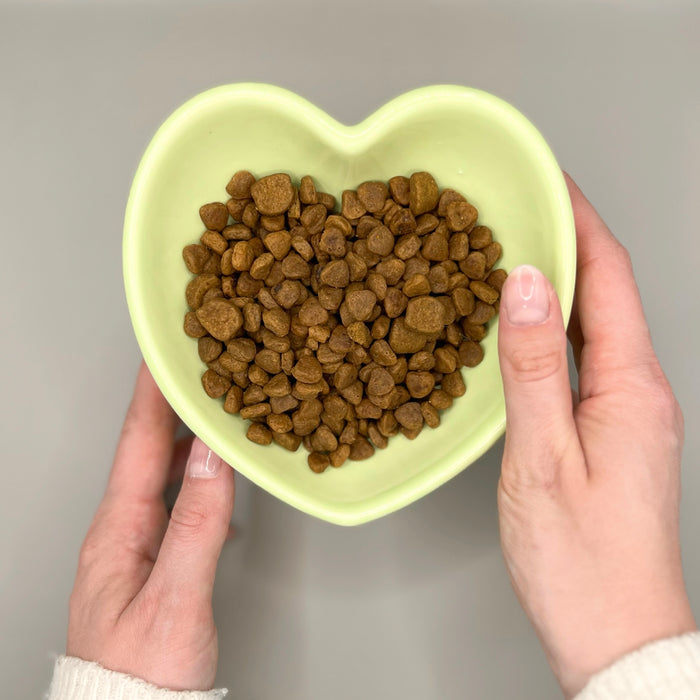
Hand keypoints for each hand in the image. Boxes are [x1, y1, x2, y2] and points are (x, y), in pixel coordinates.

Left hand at [67, 363, 234, 690]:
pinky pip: (176, 497)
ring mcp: (135, 542)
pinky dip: (198, 472)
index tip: (164, 350)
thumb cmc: (144, 673)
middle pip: (147, 447)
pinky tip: (218, 473)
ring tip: (212, 407)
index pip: (138, 442)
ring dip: (186, 434)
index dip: (152, 392)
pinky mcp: (153, 556)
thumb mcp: (176, 597)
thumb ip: (198, 524)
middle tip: (198, 366)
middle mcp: (121, 528)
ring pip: (163, 471)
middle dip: (170, 401)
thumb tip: (218, 457)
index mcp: (117, 529)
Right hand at [496, 174, 696, 696]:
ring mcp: (624, 410)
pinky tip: (521, 324)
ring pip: (592, 323)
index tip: (547, 180)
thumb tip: (523, 285)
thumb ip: (534, 367)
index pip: (609, 277)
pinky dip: (552, 325)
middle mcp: (637, 390)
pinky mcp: (606, 430)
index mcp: (631, 387)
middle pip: (605, 291)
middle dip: (567, 238)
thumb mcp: (543, 458)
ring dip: (557, 280)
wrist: (614, 632)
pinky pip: (581, 357)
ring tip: (512, 249)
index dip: (579, 221)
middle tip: (520, 205)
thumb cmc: (581, 560)